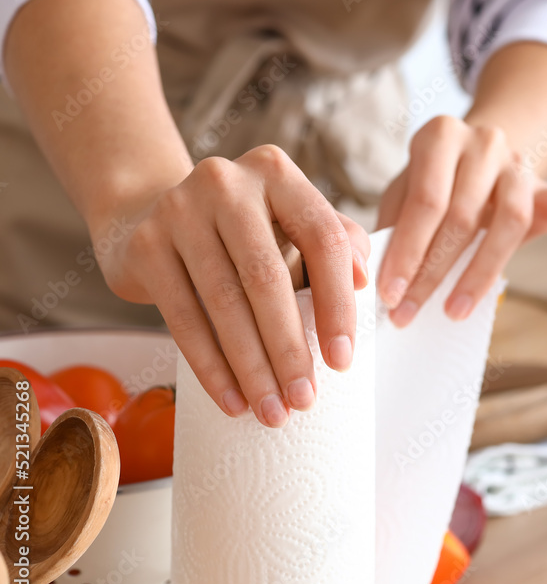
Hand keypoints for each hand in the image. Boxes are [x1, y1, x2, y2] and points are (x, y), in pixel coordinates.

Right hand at [94, 145, 369, 427]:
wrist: (150, 215)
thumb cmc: (246, 231)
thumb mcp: (294, 224)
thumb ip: (339, 243)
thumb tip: (364, 280)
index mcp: (276, 173)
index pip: (322, 239)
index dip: (337, 303)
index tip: (343, 360)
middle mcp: (226, 182)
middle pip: (268, 277)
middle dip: (290, 348)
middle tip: (305, 399)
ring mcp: (179, 210)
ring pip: (224, 303)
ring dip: (252, 367)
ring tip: (273, 411)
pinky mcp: (146, 245)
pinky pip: (183, 317)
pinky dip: (210, 367)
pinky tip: (232, 400)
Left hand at [376, 116, 546, 325]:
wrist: (480, 155)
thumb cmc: (433, 182)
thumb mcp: (403, 191)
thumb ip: (392, 224)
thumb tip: (376, 274)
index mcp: (440, 136)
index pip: (425, 200)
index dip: (407, 251)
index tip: (390, 294)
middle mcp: (485, 142)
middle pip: (463, 215)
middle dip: (432, 272)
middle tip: (409, 312)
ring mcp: (521, 163)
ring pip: (511, 218)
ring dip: (480, 272)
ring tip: (454, 310)